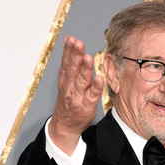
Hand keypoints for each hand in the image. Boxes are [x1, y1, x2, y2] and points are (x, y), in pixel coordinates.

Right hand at [48, 36, 103, 154]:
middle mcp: (70, 86)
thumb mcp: (66, 80)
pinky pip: (92, 96)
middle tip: (78, 44)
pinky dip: (96, 87)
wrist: (65, 125)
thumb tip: (70, 42)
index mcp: (65, 79)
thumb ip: (70, 63)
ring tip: (88, 58)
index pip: (66, 62)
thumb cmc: (68, 100)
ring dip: (85, 69)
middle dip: (75, 55)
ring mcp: (78, 96)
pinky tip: (99, 79)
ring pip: (82, 81)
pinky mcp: (86, 106)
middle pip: (73, 69)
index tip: (71, 39)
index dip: (68, 51)